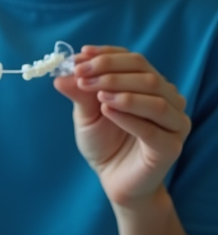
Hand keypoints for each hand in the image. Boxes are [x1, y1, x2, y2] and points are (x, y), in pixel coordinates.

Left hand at [54, 46, 190, 206]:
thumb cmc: (103, 142)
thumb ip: (79, 93)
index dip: (106, 56)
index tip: (80, 57)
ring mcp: (173, 123)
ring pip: (156, 98)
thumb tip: (61, 75)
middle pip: (145, 74)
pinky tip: (108, 112)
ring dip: (122, 91)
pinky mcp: (170, 147)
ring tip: (98, 96)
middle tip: (82, 76)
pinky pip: (154, 129)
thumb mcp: (85, 113)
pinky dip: (129, 117)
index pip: (133, 59)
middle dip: (110, 71)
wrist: (114, 179)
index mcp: (148, 84)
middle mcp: (167, 99)